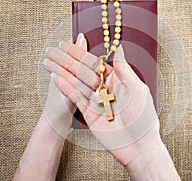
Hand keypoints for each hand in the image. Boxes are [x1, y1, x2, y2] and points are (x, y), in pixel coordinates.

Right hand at [45, 34, 159, 163]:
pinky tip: (55, 77)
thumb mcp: (136, 89)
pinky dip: (65, 87)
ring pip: (76, 82)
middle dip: (66, 60)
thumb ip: (123, 69)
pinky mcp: (89, 113)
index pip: (95, 63)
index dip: (80, 53)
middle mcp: (105, 88)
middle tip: (52, 51)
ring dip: (62, 71)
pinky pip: (75, 97)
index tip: (67, 45)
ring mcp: (96, 100)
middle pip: (82, 71)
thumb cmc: (143, 118)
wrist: (138, 146)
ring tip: (48, 61)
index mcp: (117, 80)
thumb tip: (118, 48)